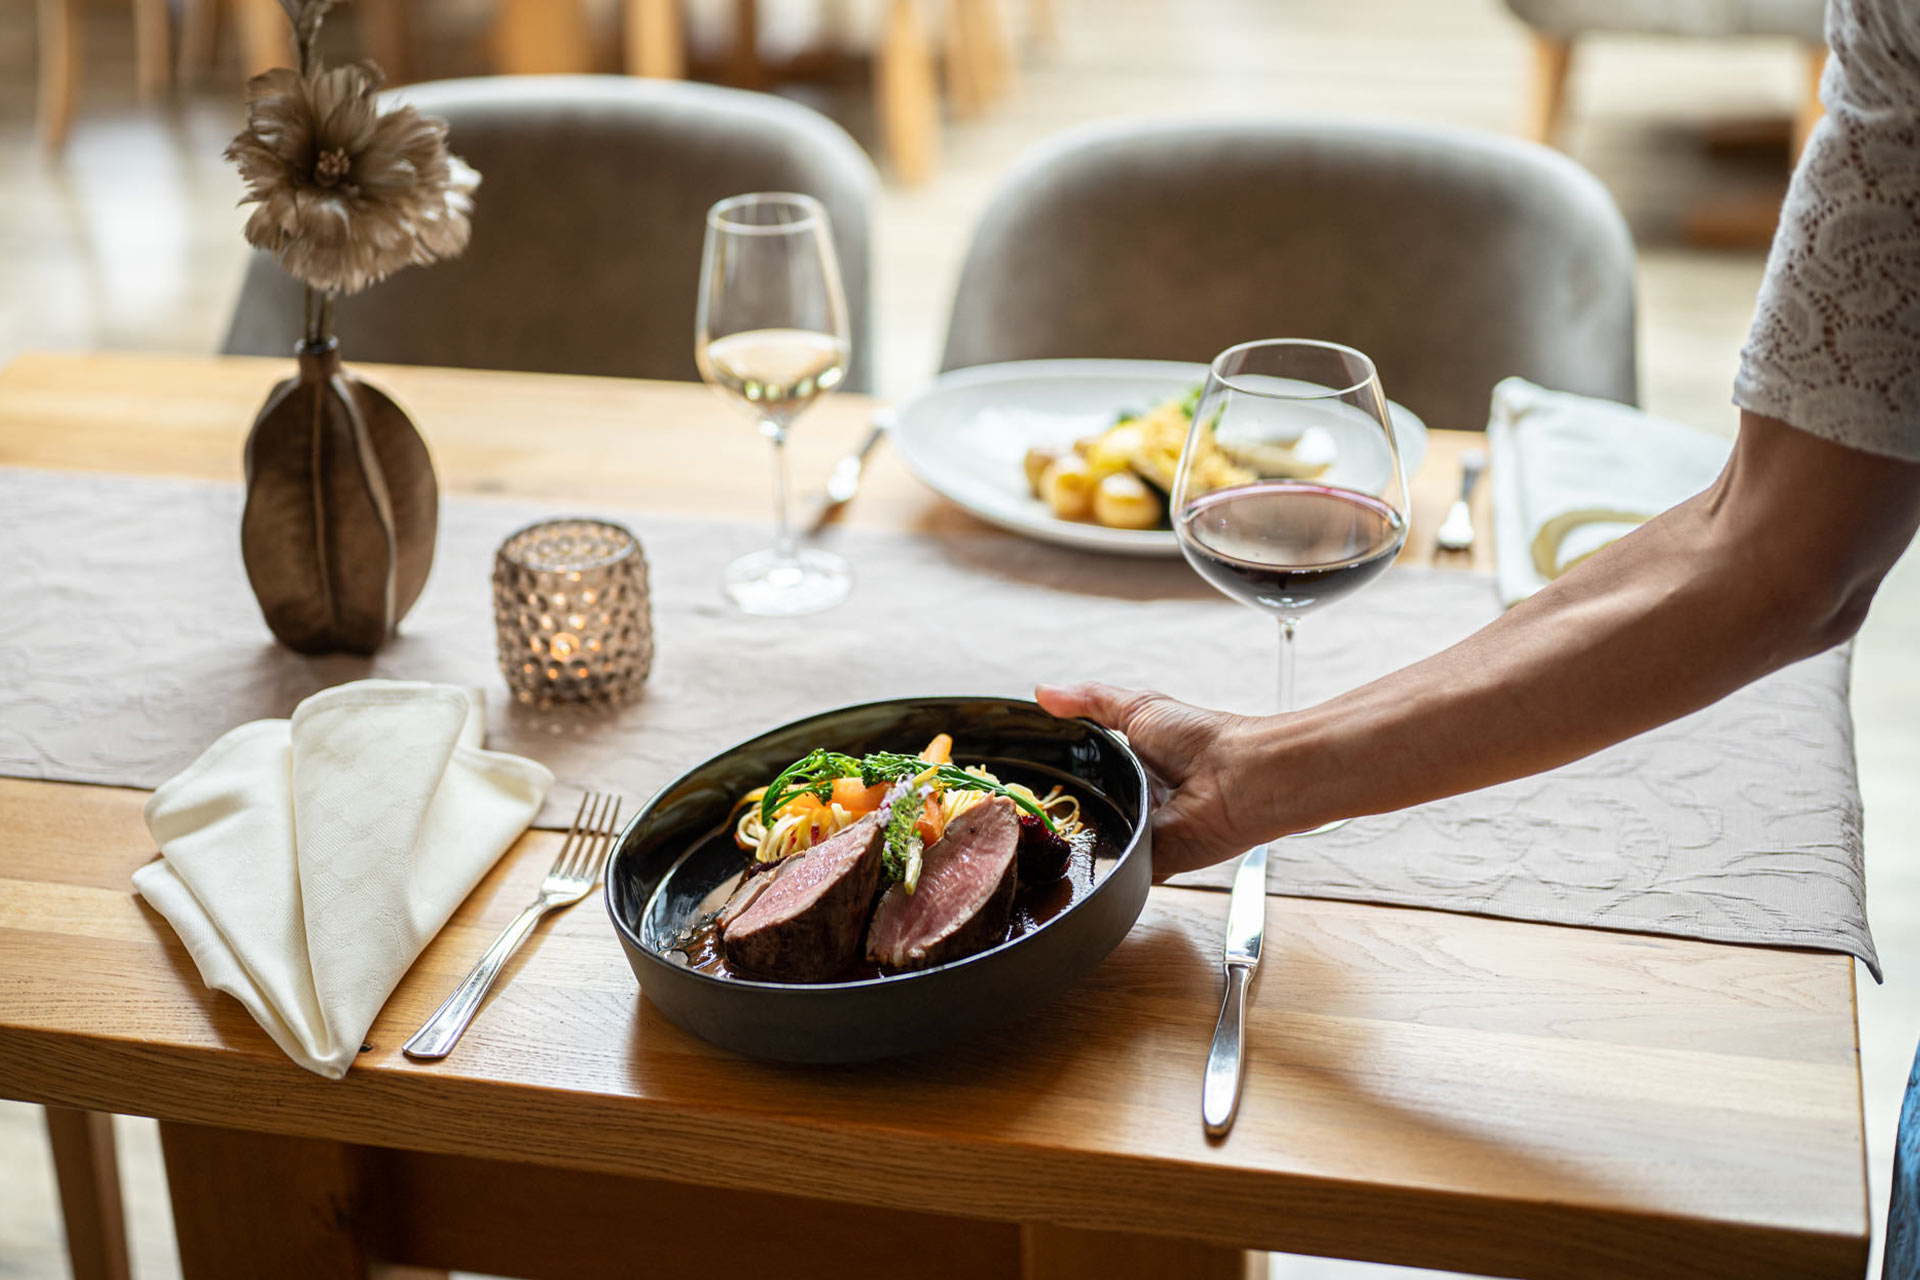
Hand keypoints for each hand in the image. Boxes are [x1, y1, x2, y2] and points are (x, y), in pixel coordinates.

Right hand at [1035, 682, 1272, 879]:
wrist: (1238, 778)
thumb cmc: (1202, 738)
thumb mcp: (1138, 707)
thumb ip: (1090, 701)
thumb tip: (1042, 691)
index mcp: (1133, 765)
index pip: (1084, 775)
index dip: (1056, 774)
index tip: (1021, 772)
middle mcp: (1136, 801)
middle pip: (1085, 812)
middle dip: (1061, 811)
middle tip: (1029, 807)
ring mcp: (1143, 835)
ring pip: (1096, 844)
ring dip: (1081, 838)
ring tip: (1051, 832)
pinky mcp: (1151, 864)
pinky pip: (1118, 871)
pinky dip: (1107, 866)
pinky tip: (1090, 853)